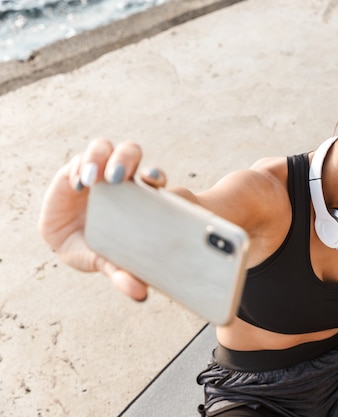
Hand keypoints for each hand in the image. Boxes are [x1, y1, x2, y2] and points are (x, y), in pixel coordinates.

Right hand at [38, 139, 165, 300]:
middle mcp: (120, 179)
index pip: (153, 176)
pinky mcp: (74, 171)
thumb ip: (123, 274)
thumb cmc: (99, 249)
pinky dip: (80, 167)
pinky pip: (80, 160)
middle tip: (117, 178)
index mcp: (138, 195)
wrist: (69, 243)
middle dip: (126, 159)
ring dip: (100, 158)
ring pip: (104, 148)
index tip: (151, 182)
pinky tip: (79, 184)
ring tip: (93, 181)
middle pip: (130, 152)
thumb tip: (140, 294)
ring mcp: (96, 172)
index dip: (155, 174)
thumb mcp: (109, 261)